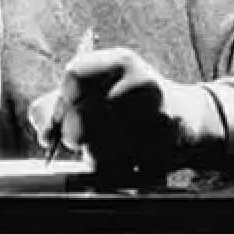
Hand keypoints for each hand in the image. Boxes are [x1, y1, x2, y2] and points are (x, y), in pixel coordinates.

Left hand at [28, 47, 223, 177]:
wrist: (189, 118)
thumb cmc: (130, 103)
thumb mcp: (98, 88)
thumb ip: (58, 103)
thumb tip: (43, 130)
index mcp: (120, 62)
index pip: (73, 77)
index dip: (61, 102)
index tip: (64, 114)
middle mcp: (141, 85)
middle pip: (79, 121)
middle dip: (72, 136)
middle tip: (78, 137)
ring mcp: (157, 119)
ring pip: (98, 152)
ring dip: (94, 157)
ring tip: (109, 147)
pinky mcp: (164, 151)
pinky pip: (121, 171)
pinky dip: (116, 171)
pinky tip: (127, 158)